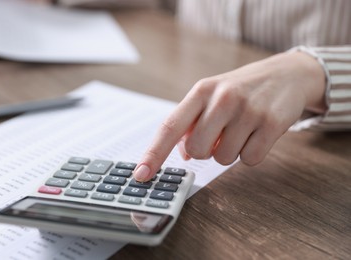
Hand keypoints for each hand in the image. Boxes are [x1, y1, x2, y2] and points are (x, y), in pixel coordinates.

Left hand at [133, 51, 325, 181]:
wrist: (286, 74)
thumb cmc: (240, 90)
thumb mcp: (212, 95)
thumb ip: (192, 122)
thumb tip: (183, 154)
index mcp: (201, 91)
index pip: (170, 126)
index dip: (153, 153)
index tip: (141, 174)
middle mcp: (223, 98)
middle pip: (196, 150)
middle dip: (205, 151)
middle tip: (219, 135)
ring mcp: (248, 110)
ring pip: (223, 159)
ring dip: (229, 152)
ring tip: (241, 130)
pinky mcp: (272, 124)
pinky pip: (249, 160)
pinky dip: (250, 154)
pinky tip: (257, 134)